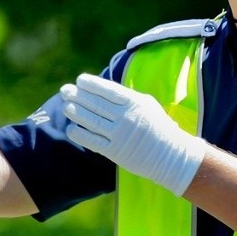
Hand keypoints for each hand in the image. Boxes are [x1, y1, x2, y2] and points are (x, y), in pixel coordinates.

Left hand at [60, 73, 205, 195]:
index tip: (80, 80)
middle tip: (65, 90)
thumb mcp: (148, 105)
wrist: (172, 155)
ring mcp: (120, 134)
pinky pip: (94, 141)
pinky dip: (81, 134)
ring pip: (92, 121)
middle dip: (78, 96)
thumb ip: (128, 98)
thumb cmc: (160, 128)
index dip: (92, 84)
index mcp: (134, 103)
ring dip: (76, 113)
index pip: (108, 90)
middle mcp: (126, 117)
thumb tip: (107, 91)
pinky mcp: (116, 151)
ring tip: (65, 106)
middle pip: (96, 104)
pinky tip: (71, 129)